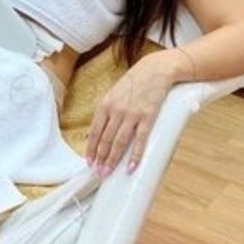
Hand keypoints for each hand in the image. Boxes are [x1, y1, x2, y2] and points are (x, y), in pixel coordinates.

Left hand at [86, 53, 174, 176]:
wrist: (155, 70)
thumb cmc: (133, 84)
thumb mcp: (113, 95)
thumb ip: (104, 113)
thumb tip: (93, 133)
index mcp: (105, 105)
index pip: (94, 131)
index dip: (91, 148)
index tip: (88, 162)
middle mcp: (115, 110)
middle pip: (105, 139)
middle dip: (100, 158)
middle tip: (97, 172)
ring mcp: (131, 114)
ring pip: (119, 142)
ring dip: (112, 159)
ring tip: (108, 172)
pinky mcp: (148, 117)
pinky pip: (140, 140)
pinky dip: (135, 155)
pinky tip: (131, 167)